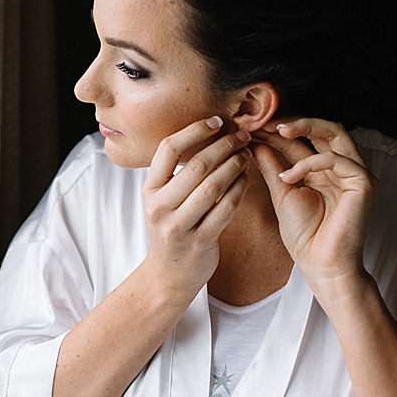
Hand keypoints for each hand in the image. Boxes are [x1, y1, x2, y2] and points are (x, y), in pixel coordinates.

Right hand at [139, 116, 252, 300]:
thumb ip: (176, 174)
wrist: (167, 275)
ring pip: (213, 186)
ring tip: (246, 154)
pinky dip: (239, 189)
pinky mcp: (200, 241)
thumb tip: (207, 135)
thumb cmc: (170, 230)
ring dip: (234, 165)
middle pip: (196, 165)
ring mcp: (178, 226)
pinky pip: (225, 209)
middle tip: (241, 135)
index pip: (168, 149)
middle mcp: (160, 206)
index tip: (216, 121)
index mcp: (149, 190)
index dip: (194, 130)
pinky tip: (246, 178)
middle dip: (223, 145)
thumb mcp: (162, 201)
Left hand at [251, 118, 375, 300]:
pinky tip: (289, 175)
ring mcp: (356, 174)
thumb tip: (257, 143)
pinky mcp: (364, 183)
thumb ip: (273, 166)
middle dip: (295, 120)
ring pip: (336, 133)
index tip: (252, 125)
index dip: (279, 130)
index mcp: (325, 170)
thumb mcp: (282, 193)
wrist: (321, 264)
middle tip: (266, 120)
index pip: (305, 140)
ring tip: (275, 130)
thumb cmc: (305, 236)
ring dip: (304, 127)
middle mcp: (343, 168)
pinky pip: (337, 160)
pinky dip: (310, 163)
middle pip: (325, 128)